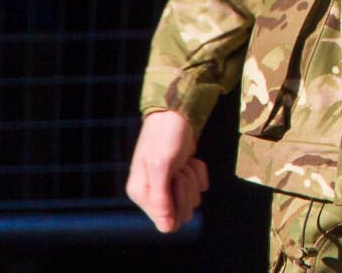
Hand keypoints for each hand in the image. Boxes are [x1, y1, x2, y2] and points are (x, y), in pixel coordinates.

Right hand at [125, 109, 207, 232]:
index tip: (176, 185)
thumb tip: (166, 228)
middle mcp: (153, 194)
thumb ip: (161, 197)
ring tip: (183, 162)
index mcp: (141, 194)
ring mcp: (168, 186)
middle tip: (180, 170)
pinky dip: (200, 172)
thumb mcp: (161, 165)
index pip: (166, 223)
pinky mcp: (183, 177)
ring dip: (194, 179)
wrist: (175, 114)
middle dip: (187, 190)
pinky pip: (200, 186)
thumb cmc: (165, 136)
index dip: (177, 208)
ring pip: (193, 200)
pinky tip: (190, 159)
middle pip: (182, 214)